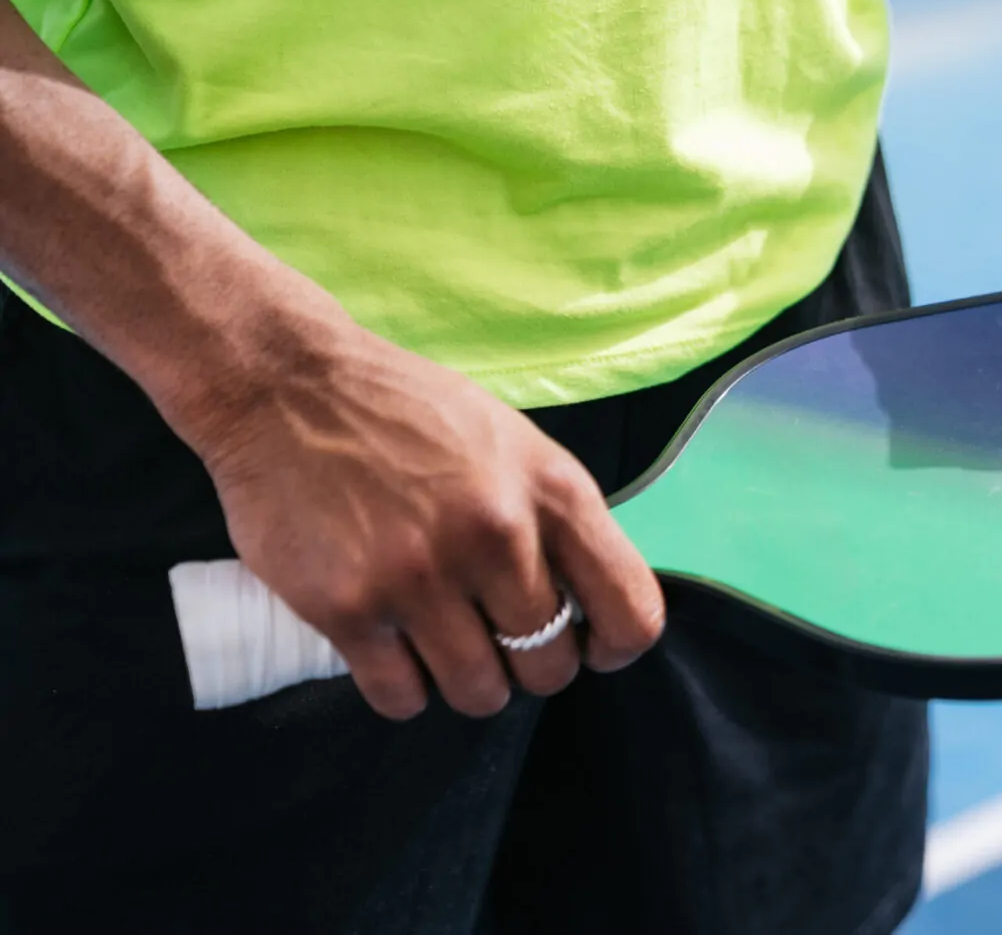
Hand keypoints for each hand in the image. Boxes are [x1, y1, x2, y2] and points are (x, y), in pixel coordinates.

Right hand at [182, 315, 666, 719]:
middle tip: (497, 637)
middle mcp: (497, 537)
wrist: (286, 388)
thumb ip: (554, 519)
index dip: (613, 647)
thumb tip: (587, 604)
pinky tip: (394, 649)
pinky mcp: (348, 609)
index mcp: (553, 491)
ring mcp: (421, 577)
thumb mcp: (514, 443)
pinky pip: (401, 698)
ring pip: (479, 694)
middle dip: (528, 665)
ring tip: (445, 643)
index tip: (589, 646)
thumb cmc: (408, 413)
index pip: (630, 613)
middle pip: (550, 667)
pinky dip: (403, 689)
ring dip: (468, 681)